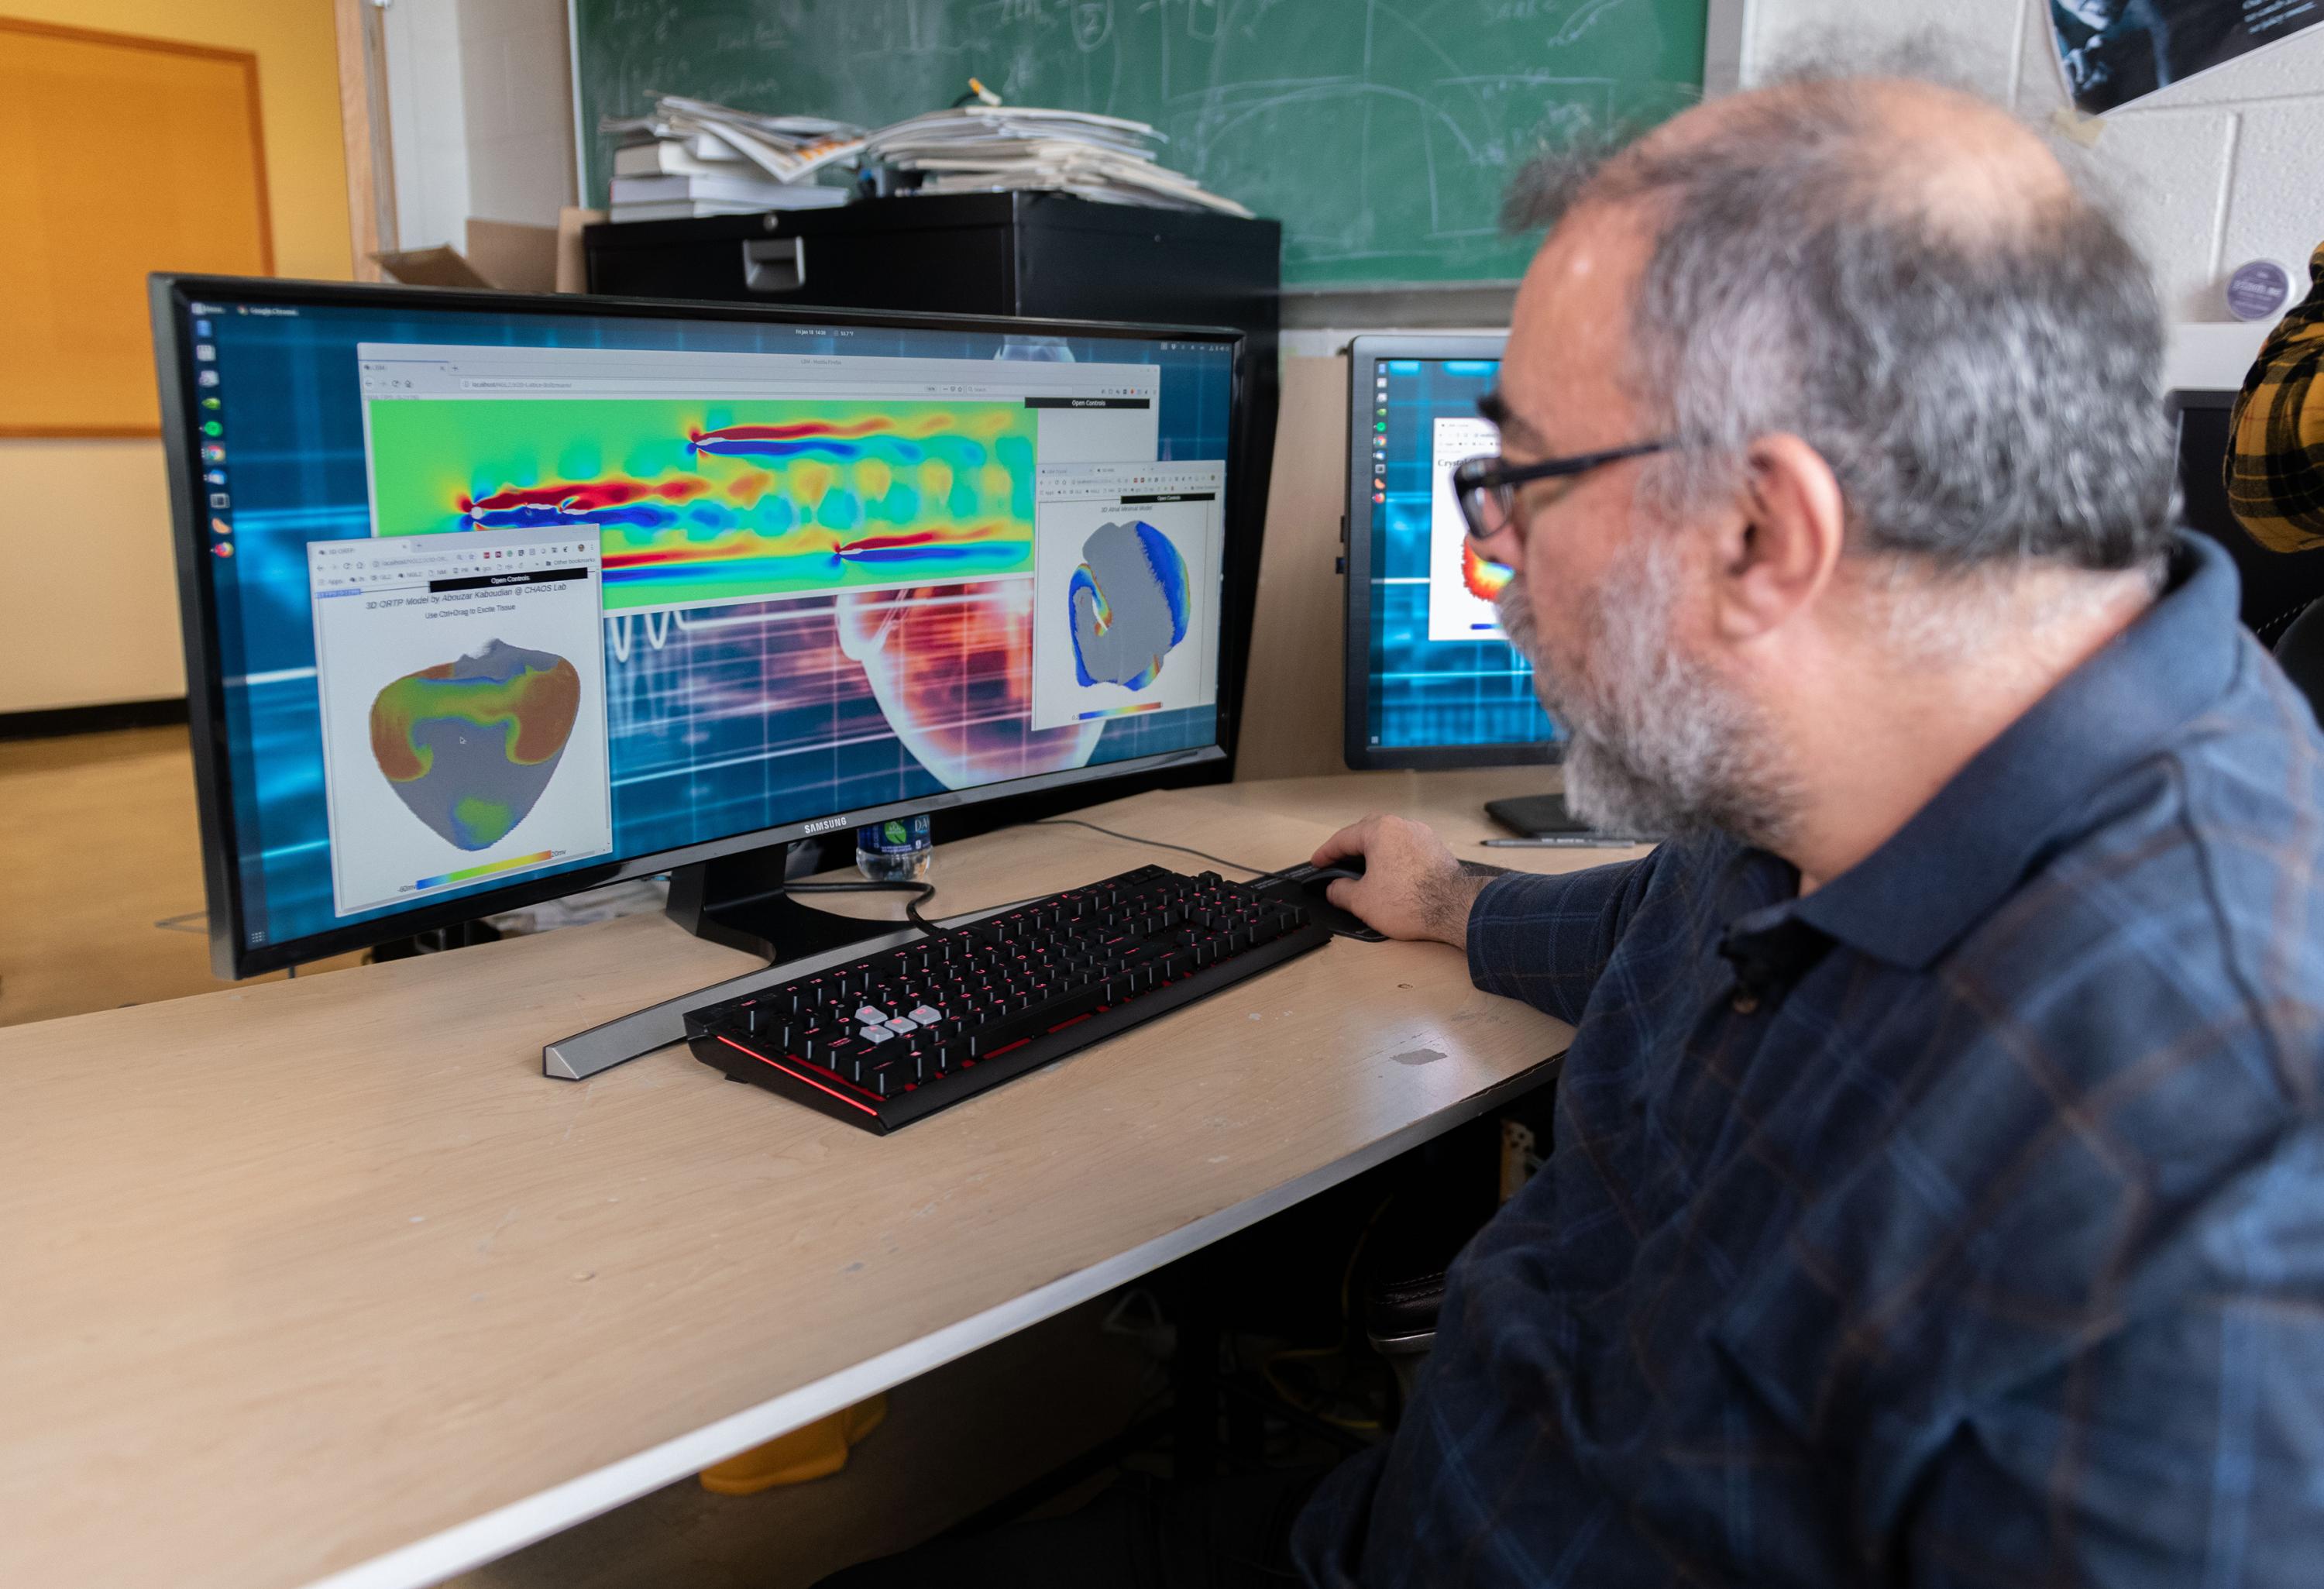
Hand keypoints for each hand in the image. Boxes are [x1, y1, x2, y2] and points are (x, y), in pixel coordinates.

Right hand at [1311, 815, 1489, 948]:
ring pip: (1389, 839)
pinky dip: (1393, 858)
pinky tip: (1390, 876)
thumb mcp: (1362, 901)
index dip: (1326, 853)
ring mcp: (1422, 836)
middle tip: (1337, 863)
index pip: (1343, 838)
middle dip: (1350, 848)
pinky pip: (1406, 848)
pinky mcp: (1436, 849)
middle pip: (1367, 832)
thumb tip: (1334, 889)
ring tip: (1364, 872)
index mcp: (1380, 830)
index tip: (1318, 862)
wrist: (1455, 909)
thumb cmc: (1413, 901)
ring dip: (1373, 853)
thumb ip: (1341, 891)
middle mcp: (1402, 826)